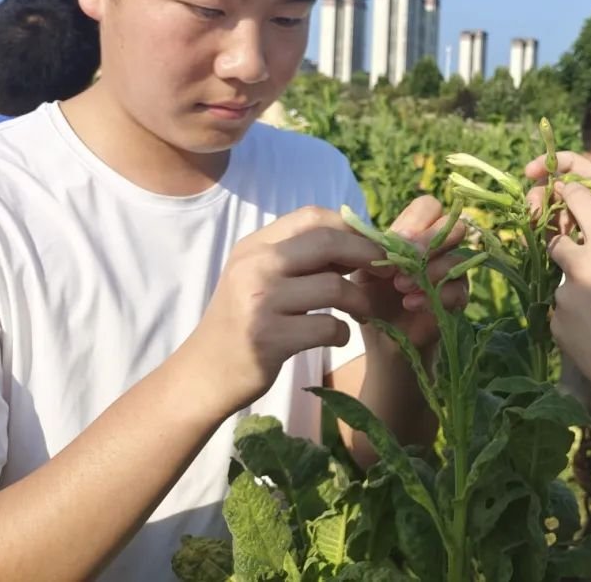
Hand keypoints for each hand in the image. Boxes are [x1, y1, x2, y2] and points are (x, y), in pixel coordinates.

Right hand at [182, 206, 397, 415]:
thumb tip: (361, 242)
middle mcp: (255, 267)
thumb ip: (300, 258)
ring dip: (360, 302)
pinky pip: (329, 327)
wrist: (203, 374)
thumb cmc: (244, 322)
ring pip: (335, 288)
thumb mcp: (261, 277)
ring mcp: (260, 302)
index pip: (312, 217)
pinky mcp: (269, 338)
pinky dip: (343, 333)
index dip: (351, 229)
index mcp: (255, 246)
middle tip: (386, 272)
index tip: (372, 246)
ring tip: (361, 312)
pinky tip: (337, 338)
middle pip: (328, 243)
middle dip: (367, 255)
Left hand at [362, 195, 467, 355]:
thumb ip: (374, 249)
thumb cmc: (371, 299)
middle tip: (402, 263)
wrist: (382, 339)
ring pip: (458, 258)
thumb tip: (383, 237)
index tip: (396, 240)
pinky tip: (411, 304)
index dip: (416, 220)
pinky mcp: (459, 299)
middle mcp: (440, 249)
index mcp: (416, 235)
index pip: (429, 207)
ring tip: (401, 287)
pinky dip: (434, 295)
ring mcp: (453, 273)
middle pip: (453, 226)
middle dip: (428, 242)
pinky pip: (458, 289)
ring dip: (429, 270)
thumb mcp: (364, 270)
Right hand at [524, 151, 590, 275]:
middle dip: (540, 194)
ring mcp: (586, 221)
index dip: (549, 164)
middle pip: (557, 187)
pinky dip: (546, 233)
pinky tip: (539, 241)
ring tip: (534, 227)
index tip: (529, 173)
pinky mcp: (580, 242)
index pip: (571, 164)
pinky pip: (558, 231)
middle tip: (532, 211)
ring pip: (554, 210)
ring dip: (540, 215)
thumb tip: (559, 187)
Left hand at [549, 182, 590, 410]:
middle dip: (570, 247)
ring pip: (564, 283)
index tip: (569, 193)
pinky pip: (563, 314)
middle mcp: (579, 266)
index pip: (579, 201)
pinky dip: (576, 318)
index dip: (573, 194)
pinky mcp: (557, 326)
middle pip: (558, 241)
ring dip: (579, 290)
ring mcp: (564, 298)